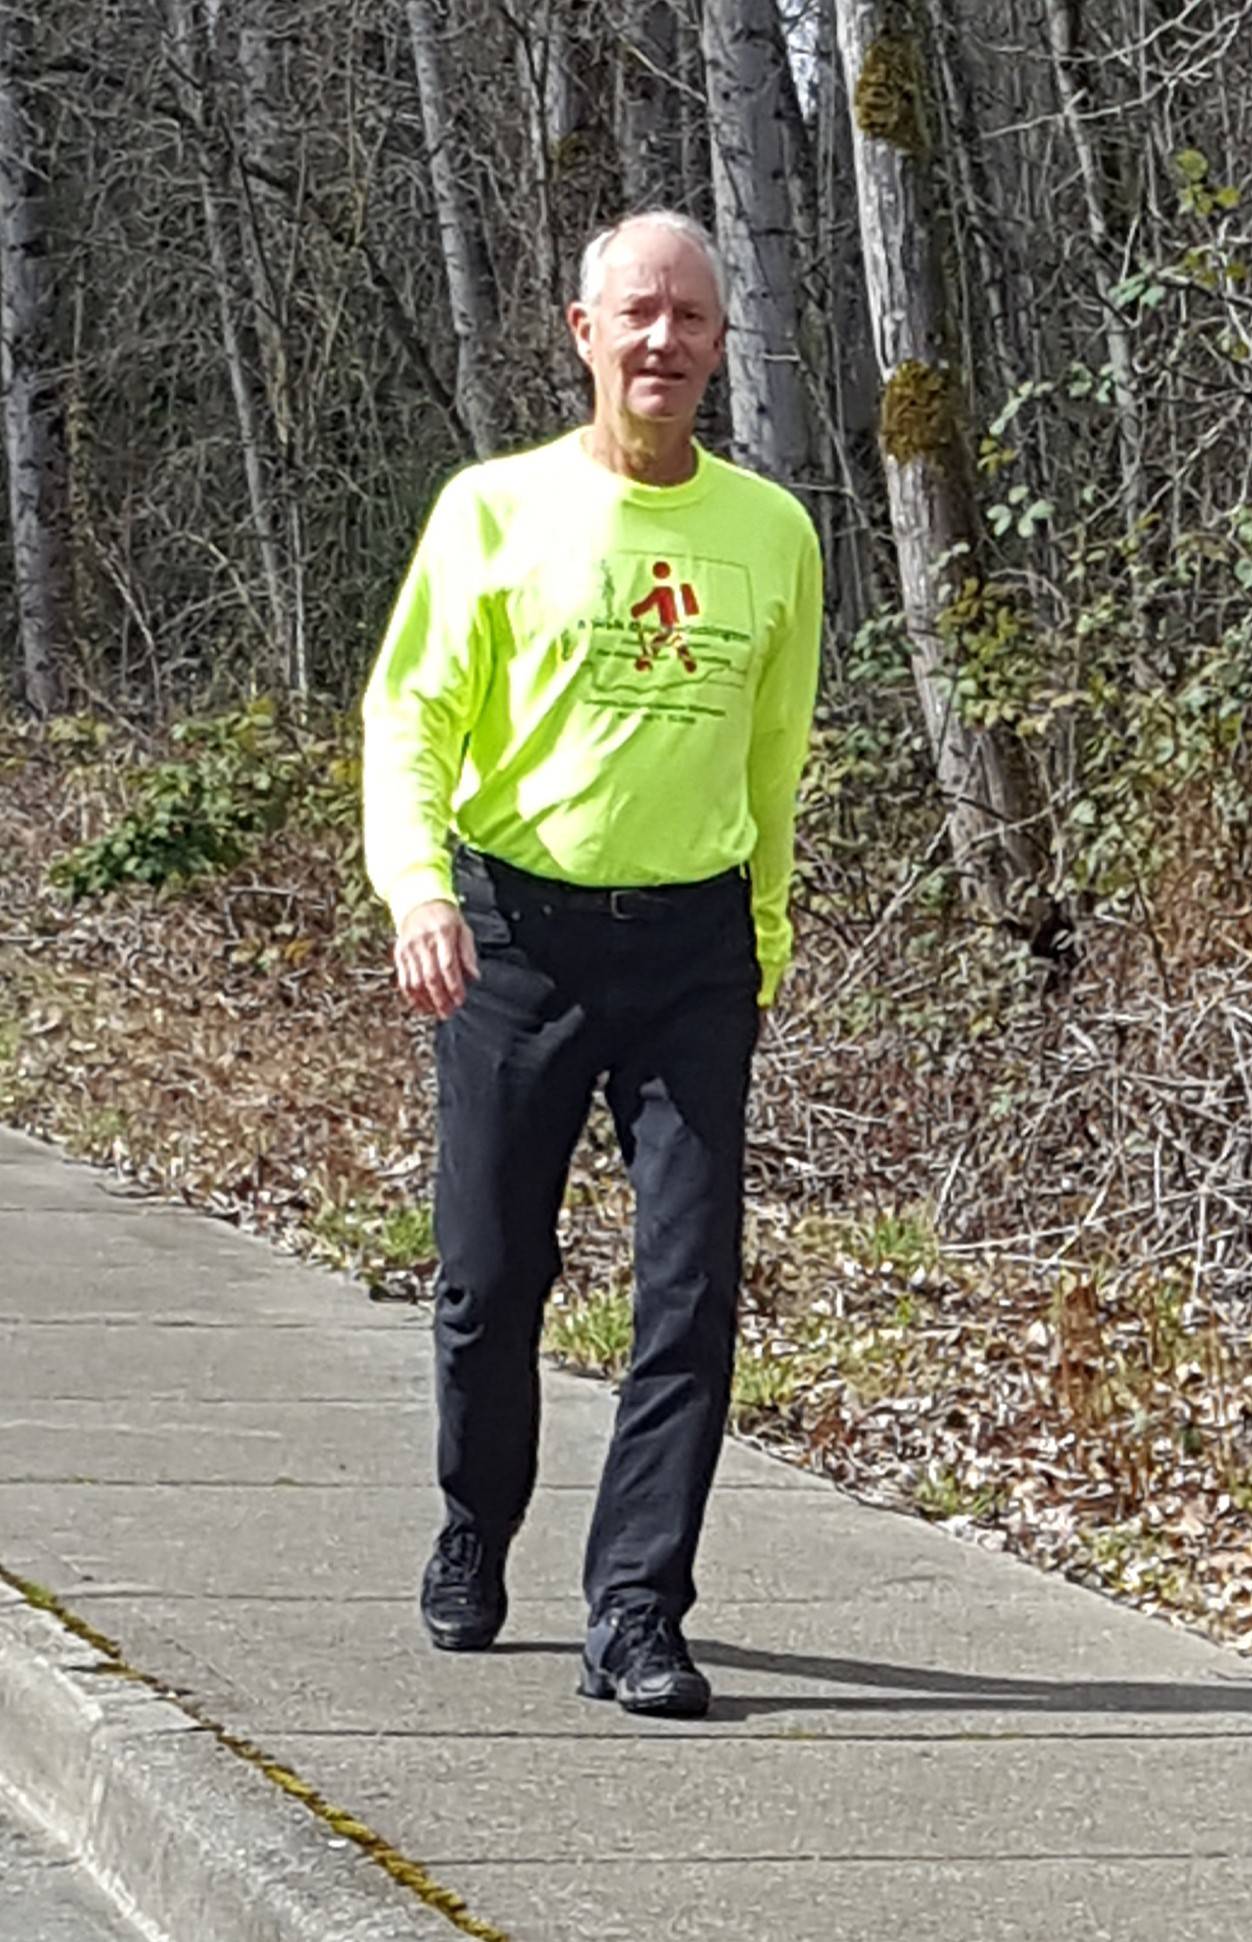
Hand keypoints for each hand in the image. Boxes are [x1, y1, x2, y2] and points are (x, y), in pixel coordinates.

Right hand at [394, 898, 479, 1019]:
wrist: (418, 903)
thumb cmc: (445, 918)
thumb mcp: (463, 930)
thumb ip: (468, 954)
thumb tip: (473, 977)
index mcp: (442, 934)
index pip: (448, 965)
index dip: (454, 986)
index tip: (460, 1000)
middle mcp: (423, 942)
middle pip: (431, 977)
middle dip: (440, 999)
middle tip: (449, 1013)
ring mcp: (409, 949)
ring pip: (416, 982)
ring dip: (427, 1001)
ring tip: (437, 1012)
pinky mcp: (400, 955)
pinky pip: (404, 980)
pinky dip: (413, 996)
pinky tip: (423, 1005)